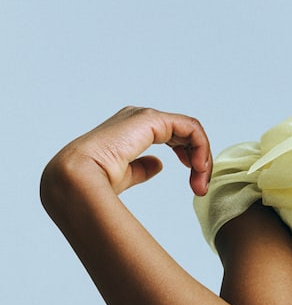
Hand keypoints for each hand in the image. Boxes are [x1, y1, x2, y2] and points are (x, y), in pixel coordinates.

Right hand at [43, 106, 211, 199]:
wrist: (77, 176)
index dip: (189, 158)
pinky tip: (197, 168)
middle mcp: (138, 119)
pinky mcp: (151, 119)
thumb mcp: (124, 175)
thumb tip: (158, 165)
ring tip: (200, 181)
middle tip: (201, 187)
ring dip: (201, 156)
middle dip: (199, 159)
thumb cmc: (93, 181)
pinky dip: (199, 147)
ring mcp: (145, 117)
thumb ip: (141, 168)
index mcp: (131, 129)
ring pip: (190, 130)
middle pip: (185, 132)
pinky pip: (189, 128)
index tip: (195, 186)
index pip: (174, 137)